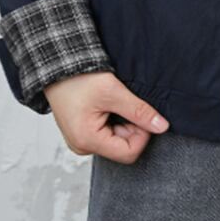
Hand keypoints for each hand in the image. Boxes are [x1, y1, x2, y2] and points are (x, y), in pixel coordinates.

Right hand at [43, 70, 169, 163]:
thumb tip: (162, 127)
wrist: (57, 67)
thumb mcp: (113, 92)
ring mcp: (81, 141)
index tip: (141, 113)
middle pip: (123, 148)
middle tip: (127, 104)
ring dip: (123, 122)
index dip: (142, 134)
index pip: (129, 153)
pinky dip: (114, 121)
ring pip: (116, 141)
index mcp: (87, 141)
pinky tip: (109, 105)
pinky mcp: (82, 133)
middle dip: (132, 127)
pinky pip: (107, 135)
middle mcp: (82, 146)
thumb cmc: (79, 78)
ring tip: (115, 102)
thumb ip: (139, 111)